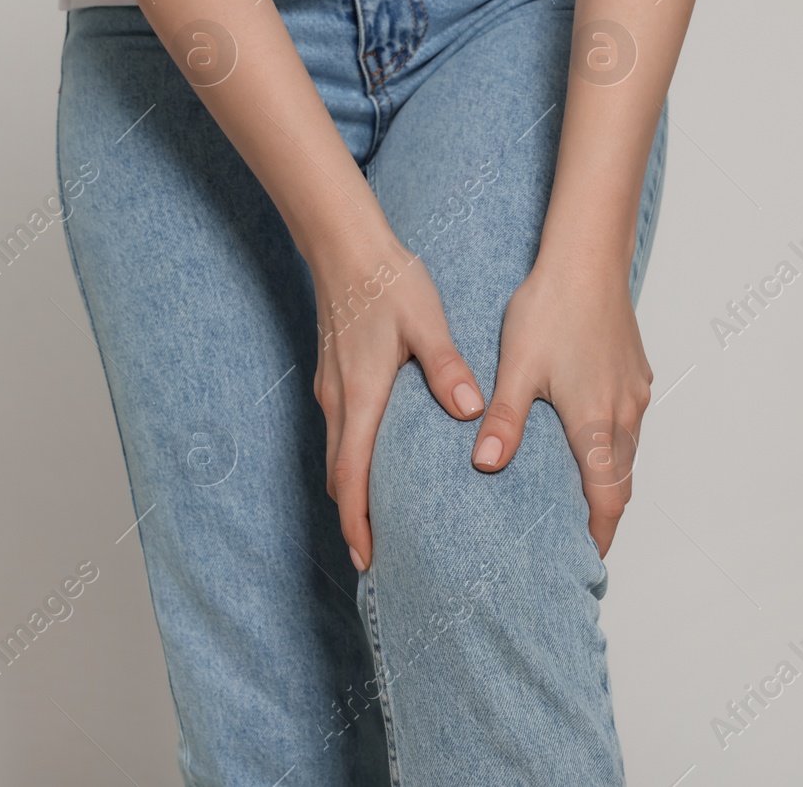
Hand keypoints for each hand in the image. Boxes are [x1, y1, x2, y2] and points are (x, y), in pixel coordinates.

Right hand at [311, 227, 485, 570]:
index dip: (358, 522)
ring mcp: (332, 388)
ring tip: (378, 522)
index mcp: (362, 395)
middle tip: (376, 559)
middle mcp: (339, 399)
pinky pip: (340, 433)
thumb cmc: (388, 279)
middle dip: (355, 520)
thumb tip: (470, 410)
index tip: (367, 558)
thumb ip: (447, 367)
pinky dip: (351, 462)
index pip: (352, 476)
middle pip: (338, 477)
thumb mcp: (427, 321)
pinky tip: (376, 465)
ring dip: (351, 492)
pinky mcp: (334, 376)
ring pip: (337, 455)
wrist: (344, 244)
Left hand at [472, 259, 651, 556]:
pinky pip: (628, 421)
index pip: (607, 498)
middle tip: (577, 535)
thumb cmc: (551, 308)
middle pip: (621, 480)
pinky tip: (587, 436)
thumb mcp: (516, 368)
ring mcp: (635, 390)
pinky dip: (612, 443)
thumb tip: (486, 466)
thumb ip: (503, 421)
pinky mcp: (635, 370)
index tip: (586, 557)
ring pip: (627, 450)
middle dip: (604, 512)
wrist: (588, 257)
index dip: (599, 534)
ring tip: (580, 494)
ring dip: (609, 476)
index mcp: (595, 422)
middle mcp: (624, 412)